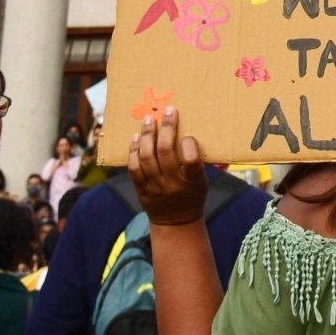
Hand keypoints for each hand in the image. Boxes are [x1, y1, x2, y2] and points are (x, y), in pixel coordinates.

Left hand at [127, 106, 208, 225]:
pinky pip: (134, 168)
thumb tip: (185, 131)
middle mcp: (173, 185)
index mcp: (193, 182)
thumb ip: (195, 161)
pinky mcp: (141, 190)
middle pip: (165, 153)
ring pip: (147, 158)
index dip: (189, 144)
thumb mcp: (202, 181)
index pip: (191, 160)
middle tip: (168, 112)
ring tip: (149, 120)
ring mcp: (155, 188)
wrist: (176, 222)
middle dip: (166, 128)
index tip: (188, 135)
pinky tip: (136, 137)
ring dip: (147, 135)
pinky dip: (134, 151)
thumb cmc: (192, 195)